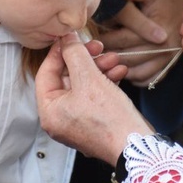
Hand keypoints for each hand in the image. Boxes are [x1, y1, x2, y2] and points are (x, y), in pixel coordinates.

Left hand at [36, 33, 152, 164]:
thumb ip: (74, 54)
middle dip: (85, 60)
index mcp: (49, 111)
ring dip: (99, 68)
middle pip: (67, 78)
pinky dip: (105, 82)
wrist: (136, 145)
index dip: (59, 52)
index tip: (71, 37)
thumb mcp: (89, 78)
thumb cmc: (110, 118)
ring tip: (115, 59)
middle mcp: (59, 119)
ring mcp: (77, 122)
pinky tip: (120, 72)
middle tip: (98, 46)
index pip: (46, 73)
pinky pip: (94, 97)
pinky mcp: (94, 123)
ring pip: (83, 86)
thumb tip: (66, 38)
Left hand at [100, 0, 182, 86]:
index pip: (126, 38)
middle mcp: (164, 47)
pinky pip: (147, 79)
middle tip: (94, 53)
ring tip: (105, 61)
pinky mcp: (167, 66)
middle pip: (129, 57)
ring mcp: (166, 59)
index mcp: (159, 27)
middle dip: (109, 55)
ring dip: (119, 68)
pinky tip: (123, 69)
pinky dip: (133, 77)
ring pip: (136, 71)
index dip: (107, 39)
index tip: (93, 38)